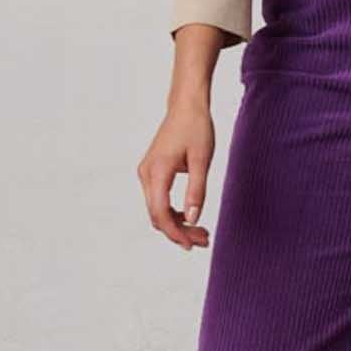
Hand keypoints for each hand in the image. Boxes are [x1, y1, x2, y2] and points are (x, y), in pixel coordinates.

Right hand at [137, 100, 215, 250]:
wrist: (186, 106)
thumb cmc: (196, 128)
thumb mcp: (201, 160)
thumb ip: (196, 191)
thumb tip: (192, 219)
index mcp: (157, 171)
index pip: (161, 213)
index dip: (175, 232)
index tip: (192, 244)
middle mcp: (146, 174)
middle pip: (157, 215)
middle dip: (179, 231)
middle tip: (204, 240)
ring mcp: (147, 173)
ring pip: (157, 209)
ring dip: (177, 224)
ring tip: (201, 233)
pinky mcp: (152, 172)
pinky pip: (158, 200)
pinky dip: (172, 212)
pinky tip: (190, 217)